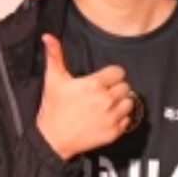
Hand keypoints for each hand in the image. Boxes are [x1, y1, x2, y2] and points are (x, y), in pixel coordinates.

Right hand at [36, 34, 133, 159]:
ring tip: (107, 106)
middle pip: (126, 87)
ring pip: (129, 103)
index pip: (119, 72)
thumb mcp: (53, 80)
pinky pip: (127, 121)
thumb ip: (54, 55)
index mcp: (94, 84)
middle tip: (104, 94)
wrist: (53, 139)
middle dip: (116, 89)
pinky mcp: (113, 132)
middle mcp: (106, 100)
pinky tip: (107, 118)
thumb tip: (48, 36)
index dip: (112, 75)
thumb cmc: (54, 109)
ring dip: (121, 104)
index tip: (104, 80)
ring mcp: (111, 117)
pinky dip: (120, 120)